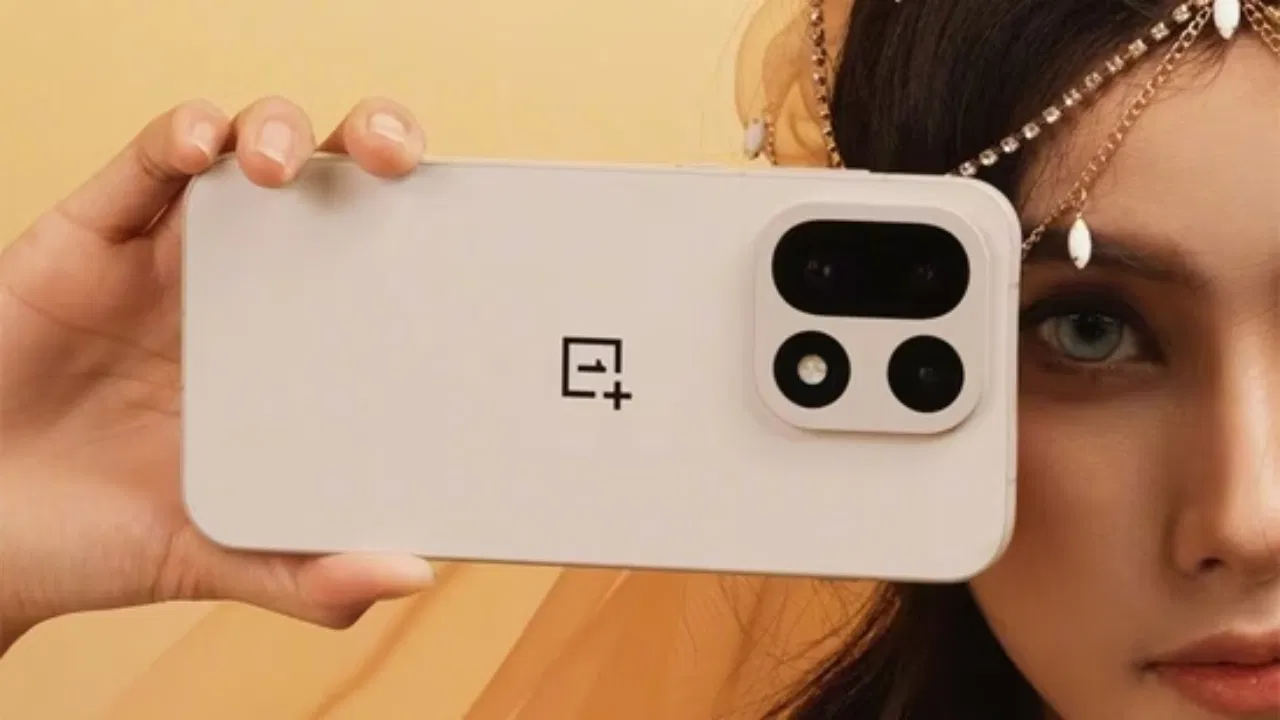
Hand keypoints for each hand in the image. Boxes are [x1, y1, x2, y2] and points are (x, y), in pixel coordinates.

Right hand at [0, 97, 434, 653]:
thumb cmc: (103, 535)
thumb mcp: (222, 557)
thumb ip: (308, 574)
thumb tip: (411, 575)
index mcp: (301, 346)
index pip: (388, 260)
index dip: (433, 226)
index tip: (476, 226)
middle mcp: (252, 285)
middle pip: (335, 178)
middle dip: (377, 144)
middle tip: (401, 163)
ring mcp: (175, 253)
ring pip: (248, 148)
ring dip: (280, 131)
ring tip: (285, 168)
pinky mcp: (94, 233)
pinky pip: (145, 162)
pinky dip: (178, 138)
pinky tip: (202, 148)